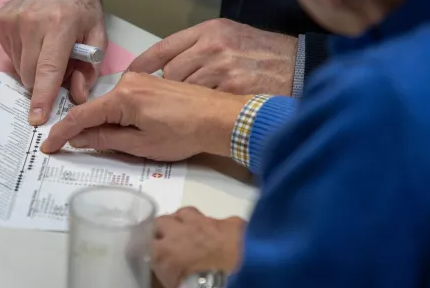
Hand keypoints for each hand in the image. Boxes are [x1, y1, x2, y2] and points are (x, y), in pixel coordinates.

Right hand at [0, 0, 106, 124]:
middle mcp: (32, 22)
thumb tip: (77, 97)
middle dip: (43, 83)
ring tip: (46, 49)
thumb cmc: (80, 10)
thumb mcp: (96, 36)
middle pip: (30, 75)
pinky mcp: (1, 20)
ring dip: (33, 69)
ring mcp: (13, 20)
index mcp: (59, 25)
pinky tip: (34, 41)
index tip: (37, 118)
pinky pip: (10, 55)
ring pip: (19, 68)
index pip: (48, 70)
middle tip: (58, 67)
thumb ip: (89, 69)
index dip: (43, 97)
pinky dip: (23, 56)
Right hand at [40, 72, 250, 160]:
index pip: (81, 116)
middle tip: (67, 151)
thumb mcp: (140, 145)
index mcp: (122, 97)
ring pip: (109, 106)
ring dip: (102, 125)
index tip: (48, 146)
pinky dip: (116, 117)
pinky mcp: (151, 83)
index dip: (61, 133)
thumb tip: (79, 139)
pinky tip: (119, 132)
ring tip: (100, 146)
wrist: (219, 119)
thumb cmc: (184, 134)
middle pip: (94, 109)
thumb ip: (105, 140)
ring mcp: (140, 80)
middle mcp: (128, 82)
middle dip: (81, 130)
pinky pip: (123, 101)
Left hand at [128, 19, 297, 95]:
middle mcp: (211, 47)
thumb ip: (198, 49)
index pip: (162, 49)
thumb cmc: (264, 55)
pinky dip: (200, 111)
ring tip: (192, 108)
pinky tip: (207, 113)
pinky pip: (201, 105)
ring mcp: (220, 69)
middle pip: (168, 74)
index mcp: (208, 31)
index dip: (142, 66)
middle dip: (165, 90)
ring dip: (182, 102)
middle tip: (167, 102)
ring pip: (183, 91)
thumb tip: (166, 66)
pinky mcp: (230, 90)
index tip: (130, 77)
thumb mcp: (230, 38)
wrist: (299, 67)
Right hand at [152, 207, 245, 287]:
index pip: (143, 242)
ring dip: (185, 222)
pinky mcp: (229, 224)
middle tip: (170, 242)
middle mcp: (179, 232)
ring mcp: (204, 224)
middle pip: (161, 222)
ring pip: (186, 213)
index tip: (149, 252)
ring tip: (191, 234)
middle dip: (163, 230)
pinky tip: (223, 237)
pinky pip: (220, 220)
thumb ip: (162, 280)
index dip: (147, 246)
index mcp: (162, 252)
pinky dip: (219, 228)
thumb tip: (160, 276)